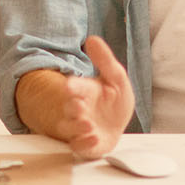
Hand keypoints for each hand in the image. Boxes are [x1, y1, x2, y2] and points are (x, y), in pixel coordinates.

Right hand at [16, 35, 135, 159]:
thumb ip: (105, 60)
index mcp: (85, 91)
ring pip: (70, 128)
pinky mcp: (85, 145)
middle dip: (72, 107)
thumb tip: (92, 38)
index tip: (70, 85)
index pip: (76, 87)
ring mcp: (80, 128)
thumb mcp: (115, 77)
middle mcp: (79, 110)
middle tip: (78, 105)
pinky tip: (94, 138)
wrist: (116, 125)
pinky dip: (84, 143)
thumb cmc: (113, 100)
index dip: (74, 86)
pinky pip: (79, 147)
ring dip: (77, 126)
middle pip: (69, 108)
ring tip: (88, 124)